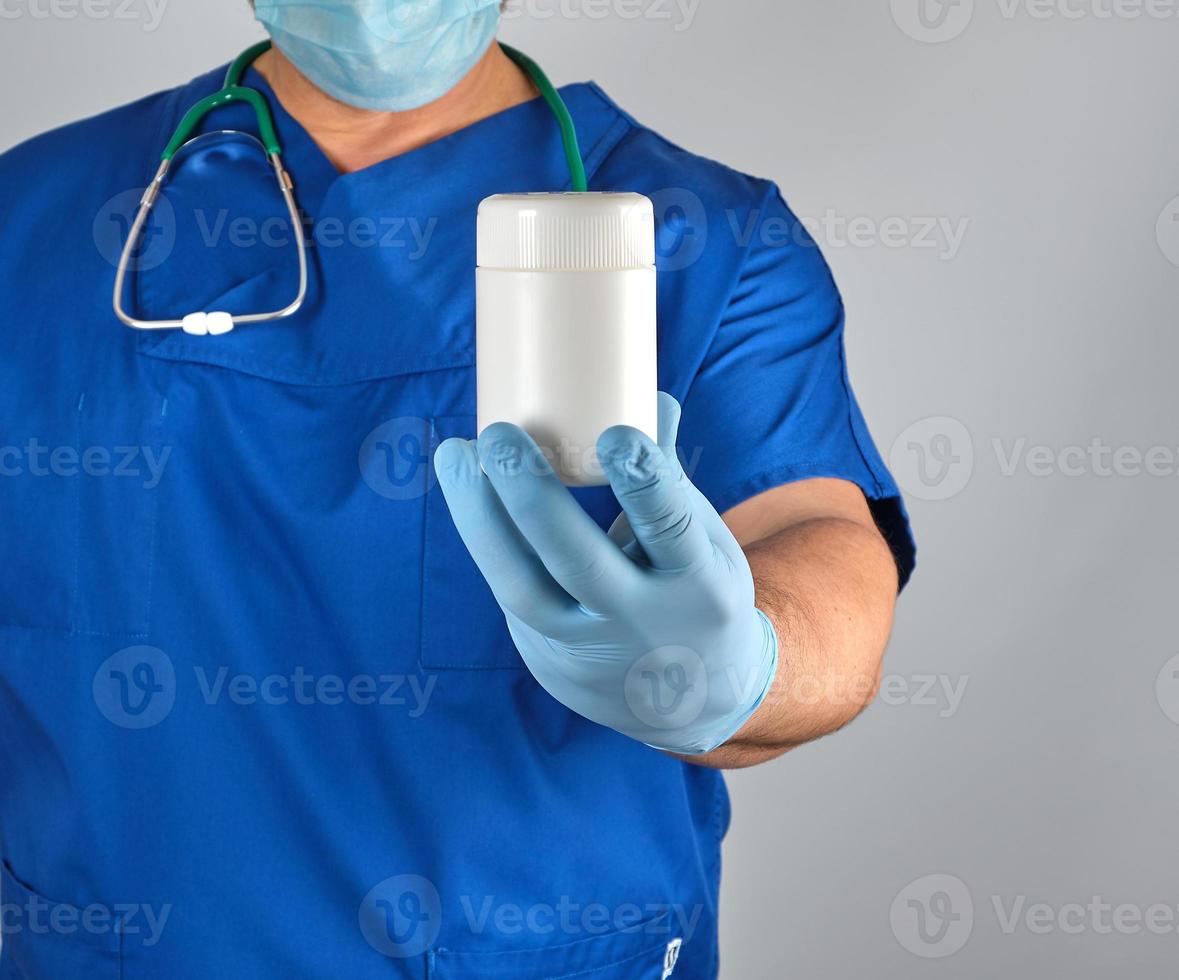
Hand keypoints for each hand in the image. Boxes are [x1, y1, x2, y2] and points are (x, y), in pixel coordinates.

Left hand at [433, 393, 777, 754]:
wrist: (686, 700)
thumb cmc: (694, 593)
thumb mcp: (702, 542)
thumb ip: (667, 476)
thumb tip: (653, 397)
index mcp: (699, 585)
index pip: (671, 531)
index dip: (644, 485)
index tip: (614, 434)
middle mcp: (642, 622)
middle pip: (580, 563)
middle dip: (533, 497)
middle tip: (499, 434)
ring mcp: (589, 649)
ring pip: (523, 588)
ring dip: (480, 518)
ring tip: (455, 456)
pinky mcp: (549, 660)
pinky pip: (511, 595)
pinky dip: (488, 539)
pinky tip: (468, 490)